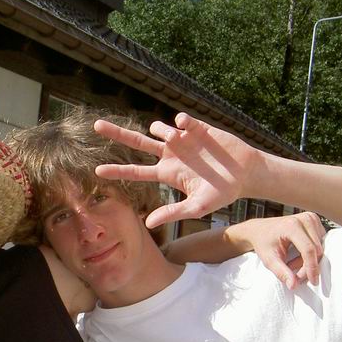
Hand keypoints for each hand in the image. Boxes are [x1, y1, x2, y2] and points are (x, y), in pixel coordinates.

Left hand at [94, 112, 261, 227]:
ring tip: (176, 138)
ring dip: (161, 131)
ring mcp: (182, 140)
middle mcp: (170, 155)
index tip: (96, 171)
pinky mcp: (197, 128)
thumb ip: (172, 213)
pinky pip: (180, 119)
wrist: (246, 174)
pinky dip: (179, 121)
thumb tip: (148, 222)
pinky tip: (186, 127)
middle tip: (96, 126)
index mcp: (167, 173)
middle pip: (136, 143)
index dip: (117, 170)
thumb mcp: (197, 207)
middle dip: (117, 134)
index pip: (135, 171)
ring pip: (157, 128)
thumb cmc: (222, 193)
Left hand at [232, 212, 325, 289]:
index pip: (308, 250)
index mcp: (292, 225)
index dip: (311, 268)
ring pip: (319, 248)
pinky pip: (319, 243)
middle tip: (294, 275)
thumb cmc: (263, 243)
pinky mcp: (315, 221)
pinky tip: (297, 256)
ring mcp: (311, 218)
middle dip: (308, 267)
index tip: (313, 282)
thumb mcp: (269, 259)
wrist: (259, 229)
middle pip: (316, 250)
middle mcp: (304, 219)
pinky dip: (310, 254)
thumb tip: (293, 285)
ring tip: (291, 263)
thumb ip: (281, 272)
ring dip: (308, 261)